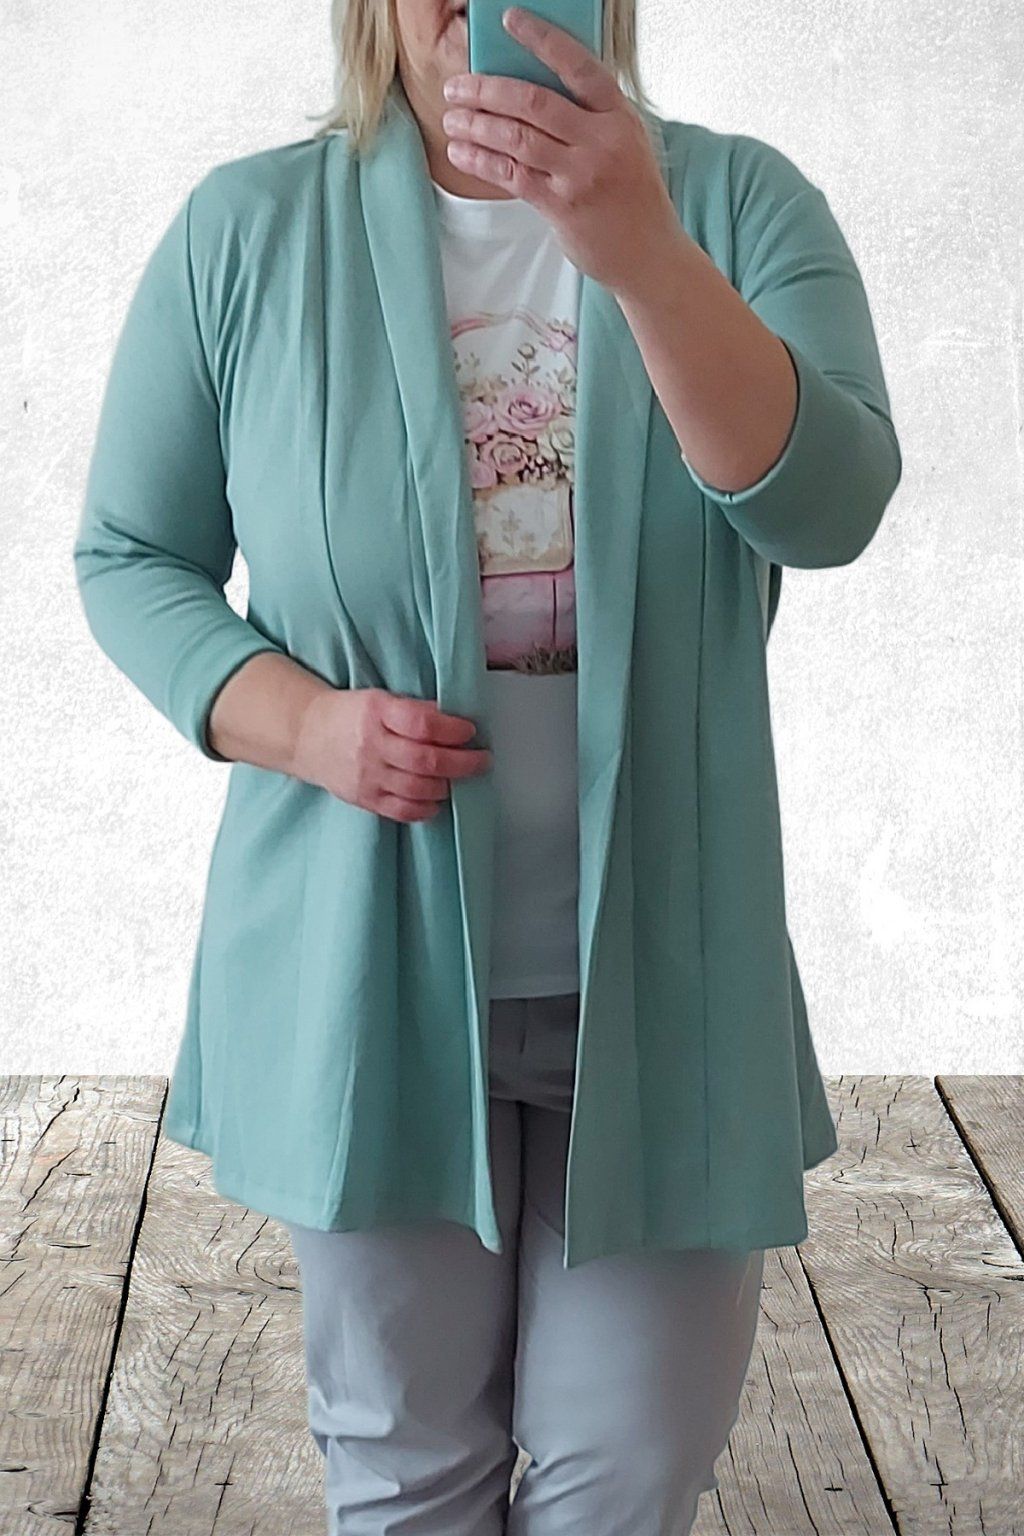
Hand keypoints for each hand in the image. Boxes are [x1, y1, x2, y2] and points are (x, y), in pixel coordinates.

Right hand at [293, 687, 492, 822]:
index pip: (422, 725)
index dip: (452, 730)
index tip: (469, 731)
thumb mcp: (380, 699)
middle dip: (462, 763)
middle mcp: (372, 745)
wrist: (307, 735)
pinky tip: (436, 800)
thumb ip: (414, 711)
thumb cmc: (351, 715)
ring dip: (447, 786)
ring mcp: (367, 775)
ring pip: (417, 788)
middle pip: (425, 761)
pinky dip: (426, 808)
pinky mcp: (364, 798)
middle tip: (481, 760)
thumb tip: (453, 721)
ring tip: (459, 779)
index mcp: (377, 713)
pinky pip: (402, 810)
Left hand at [440, 5, 681, 297]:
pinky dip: (481, 161)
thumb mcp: (624, 143)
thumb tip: (528, 91)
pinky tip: (461, 152)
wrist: (649, 254)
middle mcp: (601, 141)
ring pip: (516, 139)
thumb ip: (587, 117)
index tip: (509, 20)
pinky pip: (512, 176)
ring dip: (476, 125)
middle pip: (534, 102)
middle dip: (487, 90)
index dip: (542, 39)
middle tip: (456, 87)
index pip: (577, 65)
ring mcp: (581, 175)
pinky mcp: (562, 207)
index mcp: (618, 115)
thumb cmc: (630, 195)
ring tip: (451, 118)